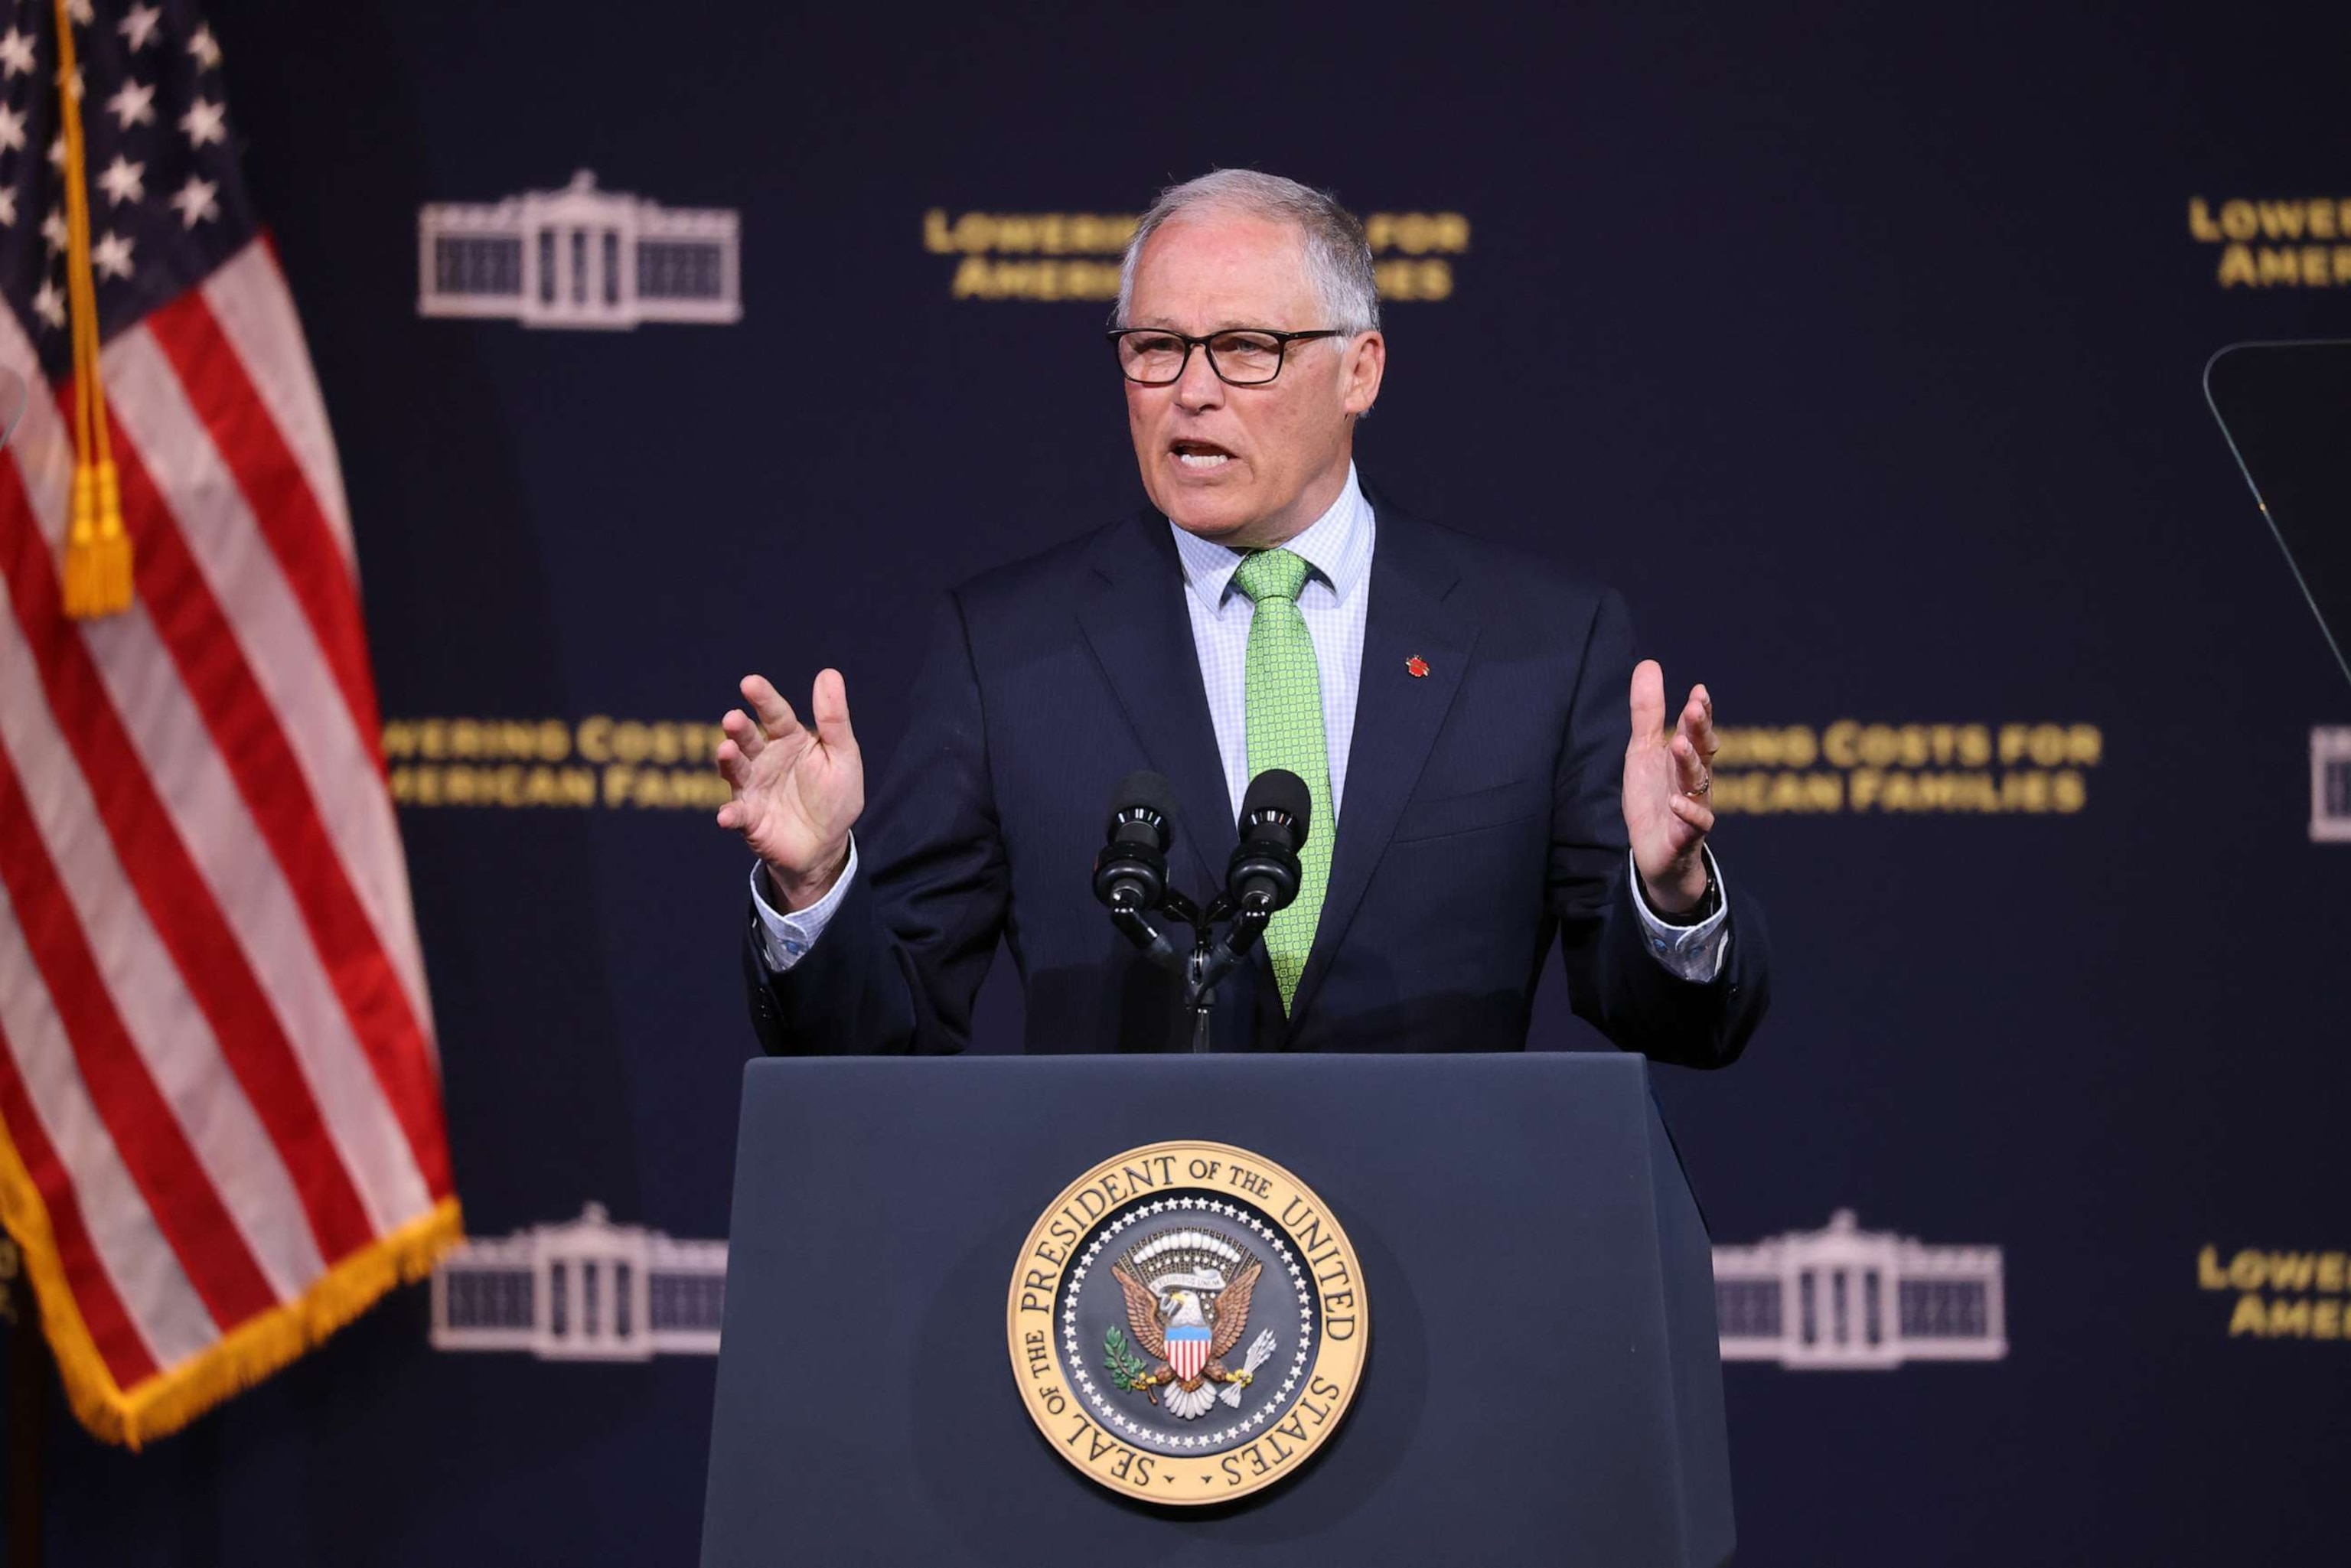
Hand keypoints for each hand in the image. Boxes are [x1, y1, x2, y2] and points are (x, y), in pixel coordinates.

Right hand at [714, 671, 862, 910]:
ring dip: (729, 760)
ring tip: (727, 750)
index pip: (775, 714)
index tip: (750, 683)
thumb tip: (828, 673)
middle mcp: (764, 759)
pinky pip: (737, 815)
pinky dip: (730, 815)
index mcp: (789, 740)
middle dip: (738, 728)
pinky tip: (726, 816)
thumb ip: (834, 719)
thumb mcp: (842, 756)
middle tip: (733, 719)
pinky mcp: (748, 819)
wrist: (826, 845)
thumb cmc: (835, 796)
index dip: (763, 698)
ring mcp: (752, 788)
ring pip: (736, 770)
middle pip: (747, 738)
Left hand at [1622, 660, 1714, 914]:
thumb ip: (1648, 712)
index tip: (1698, 691)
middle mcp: (1695, 782)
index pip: (1698, 732)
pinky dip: (1686, 814)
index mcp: (1687, 759)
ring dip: (1689, 764)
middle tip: (1694, 709)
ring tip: (1679, 745)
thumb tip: (1650, 663)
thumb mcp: (1644, 751)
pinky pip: (1690, 827)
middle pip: (1702, 753)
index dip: (1700, 713)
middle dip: (1699, 730)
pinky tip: (1675, 802)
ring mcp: (1692, 810)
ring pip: (1697, 785)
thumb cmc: (1655, 798)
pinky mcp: (1683, 838)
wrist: (1659, 855)